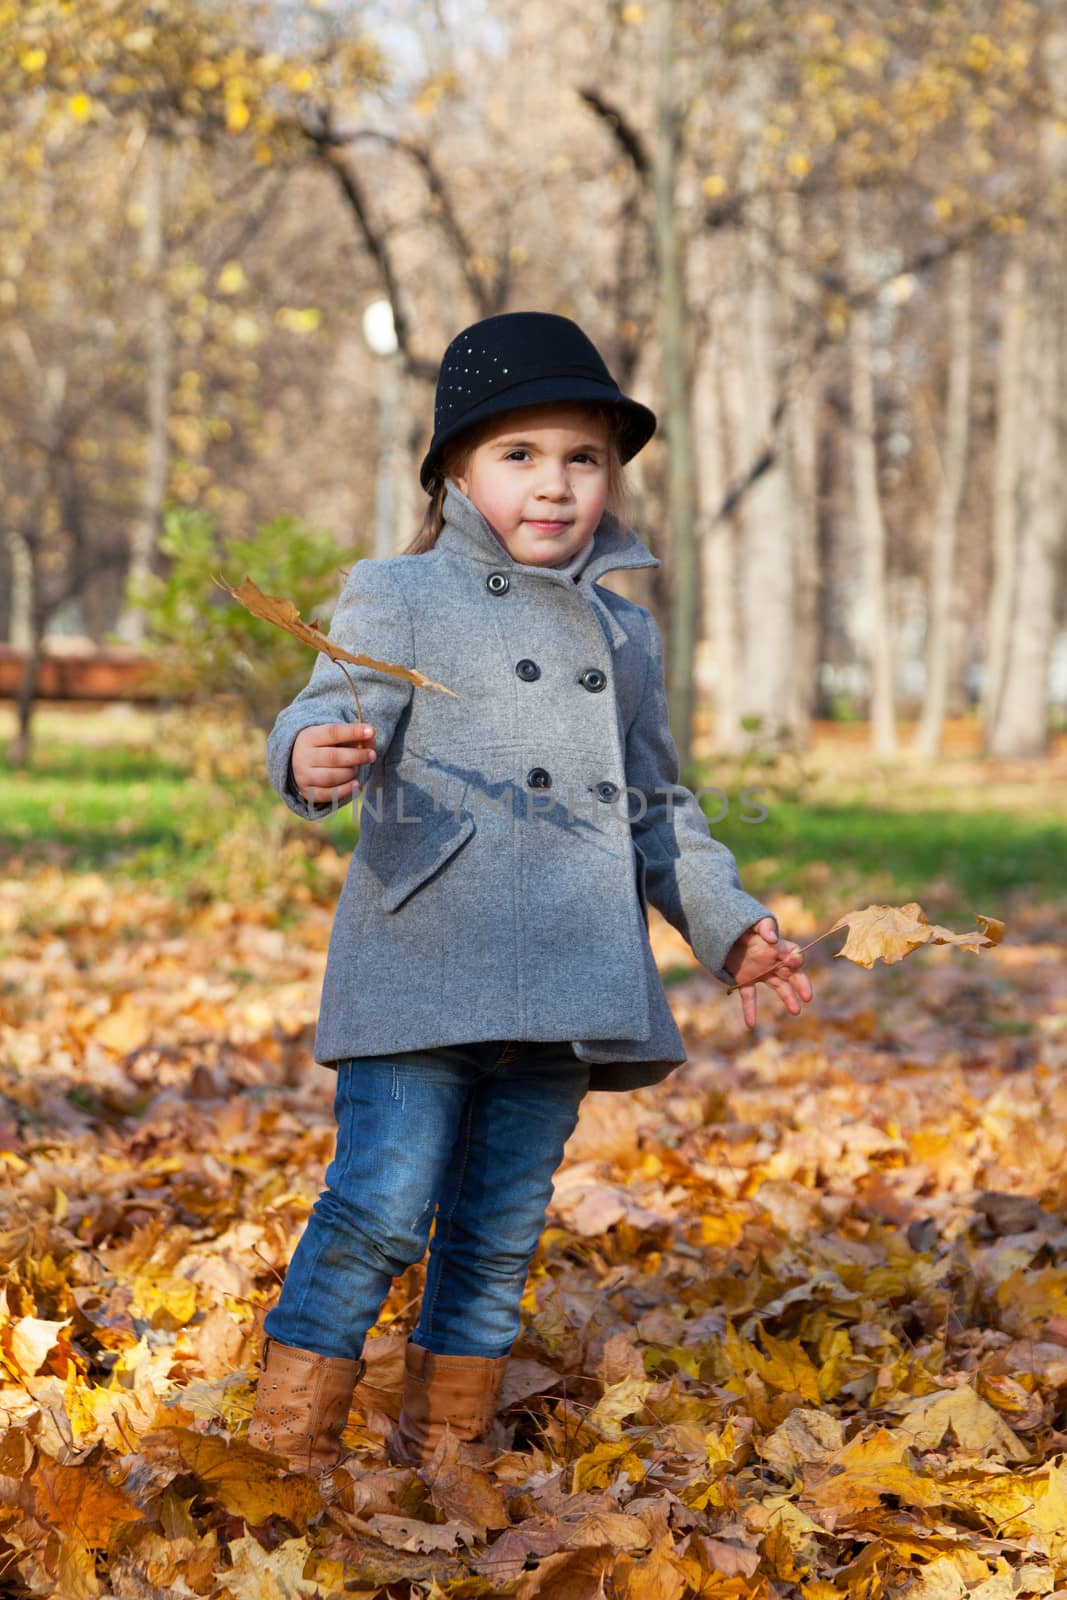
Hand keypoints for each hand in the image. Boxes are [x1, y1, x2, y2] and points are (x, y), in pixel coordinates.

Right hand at [291, 722, 375, 804]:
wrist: (299, 762)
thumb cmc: (325, 747)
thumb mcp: (336, 737)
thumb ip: (355, 737)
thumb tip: (370, 739)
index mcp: (310, 737)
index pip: (333, 732)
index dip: (353, 732)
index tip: (371, 731)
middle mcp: (303, 756)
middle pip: (333, 757)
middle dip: (357, 756)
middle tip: (372, 755)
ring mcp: (303, 776)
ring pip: (331, 777)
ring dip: (350, 773)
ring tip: (356, 768)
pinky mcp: (307, 792)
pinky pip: (328, 794)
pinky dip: (345, 790)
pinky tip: (356, 784)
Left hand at [724, 915, 812, 1029]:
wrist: (721, 932)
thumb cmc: (741, 926)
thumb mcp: (752, 924)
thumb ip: (763, 927)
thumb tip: (772, 938)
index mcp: (776, 947)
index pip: (792, 953)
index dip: (795, 958)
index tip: (796, 962)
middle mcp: (772, 962)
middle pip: (793, 974)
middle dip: (801, 984)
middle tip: (807, 996)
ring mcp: (760, 973)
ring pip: (779, 987)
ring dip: (788, 998)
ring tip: (796, 1011)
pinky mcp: (745, 980)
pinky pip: (749, 997)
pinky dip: (750, 1010)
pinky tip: (750, 1024)